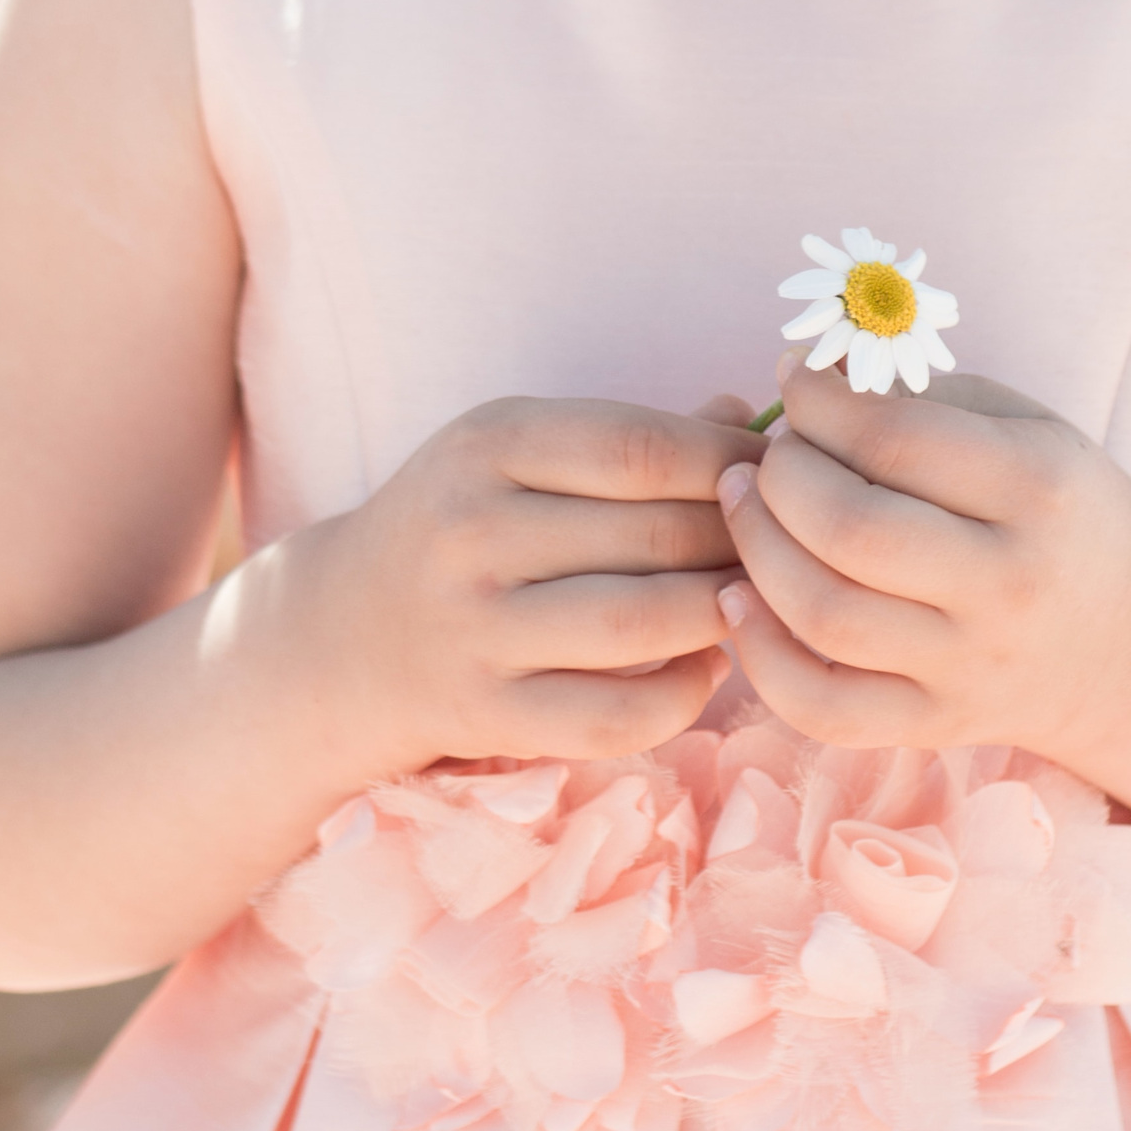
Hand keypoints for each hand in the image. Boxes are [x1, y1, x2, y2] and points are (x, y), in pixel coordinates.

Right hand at [326, 395, 767, 766]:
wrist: (339, 637)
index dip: (730, 463)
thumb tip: (750, 416)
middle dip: (743, 542)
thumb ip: (631, 438)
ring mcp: (473, 628)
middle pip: (655, 535)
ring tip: (757, 602)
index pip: (641, 446)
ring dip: (724, 615)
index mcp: (487, 443)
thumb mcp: (518, 455)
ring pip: (643, 623)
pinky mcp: (483, 713)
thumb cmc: (462, 529)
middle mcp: (472, 531)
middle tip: (791, 547)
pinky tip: (708, 666)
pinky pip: (615, 714)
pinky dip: (683, 694)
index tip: (779, 475)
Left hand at [716, 353, 1130, 753]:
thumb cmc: (1061, 511)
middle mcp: (1007, 585)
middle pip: (850, 529)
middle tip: (769, 453)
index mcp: (1038, 489)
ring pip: (824, 615)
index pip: (894, 439)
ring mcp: (969, 667)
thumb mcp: (1027, 430)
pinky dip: (760, 655)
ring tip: (744, 504)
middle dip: (780, 476)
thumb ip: (922, 399)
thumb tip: (809, 376)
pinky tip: (739, 598)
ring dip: (756, 549)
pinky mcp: (935, 724)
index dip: (818, 401)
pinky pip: (821, 706)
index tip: (792, 377)